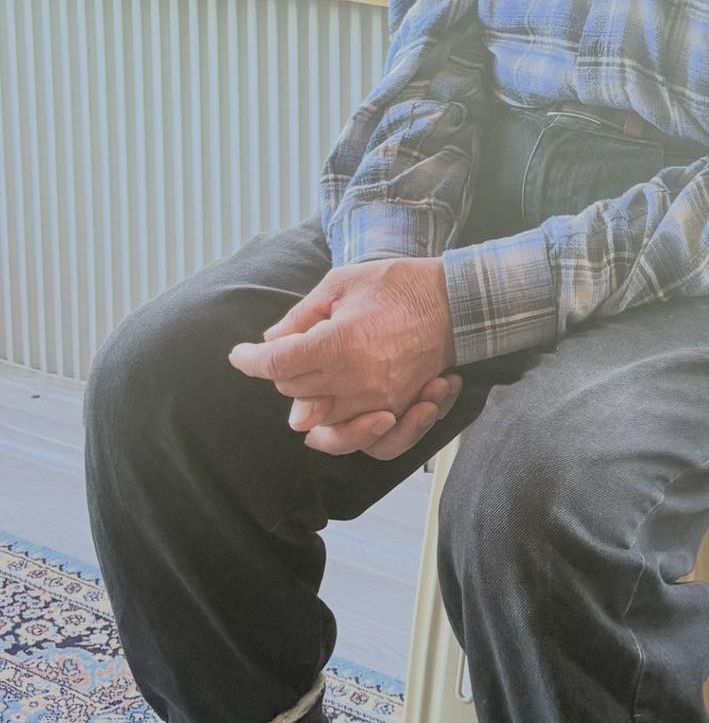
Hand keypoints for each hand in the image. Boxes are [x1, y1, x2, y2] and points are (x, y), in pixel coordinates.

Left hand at [228, 258, 457, 459]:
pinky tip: (333, 420)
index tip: (240, 356)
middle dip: (281, 373)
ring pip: (320, 422)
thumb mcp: (341, 283)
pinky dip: (344, 433)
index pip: (276, 365)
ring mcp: (379, 400)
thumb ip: (302, 316)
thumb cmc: (398, 286)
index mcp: (338, 344)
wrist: (454, 302)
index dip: (250, 360)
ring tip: (307, 380)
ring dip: (307, 401)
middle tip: (285, 351)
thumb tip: (272, 340)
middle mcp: (355, 380)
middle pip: (293, 394)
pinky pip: (363, 439)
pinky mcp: (398, 409)